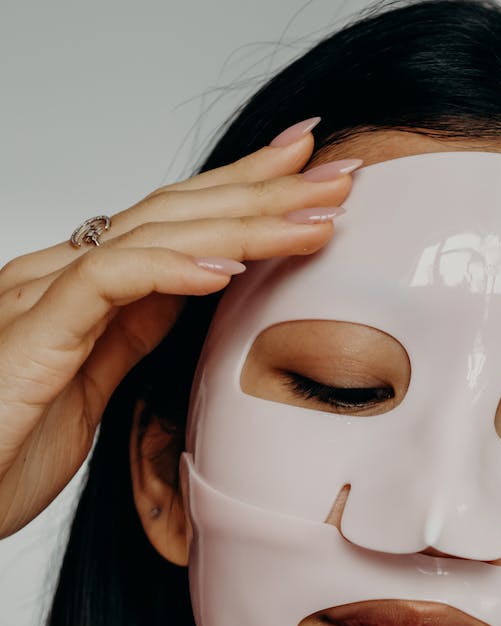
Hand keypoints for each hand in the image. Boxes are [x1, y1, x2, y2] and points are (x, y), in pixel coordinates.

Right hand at [0, 121, 354, 537]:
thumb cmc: (1, 452)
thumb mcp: (87, 388)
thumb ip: (129, 333)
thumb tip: (191, 294)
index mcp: (78, 289)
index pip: (173, 225)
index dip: (243, 195)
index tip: (312, 178)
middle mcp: (58, 277)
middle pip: (173, 214)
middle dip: (262, 189)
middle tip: (341, 173)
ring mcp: (40, 299)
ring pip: (151, 236)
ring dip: (243, 222)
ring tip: (316, 216)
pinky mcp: (31, 338)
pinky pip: (106, 284)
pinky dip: (170, 269)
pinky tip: (228, 269)